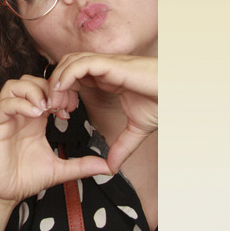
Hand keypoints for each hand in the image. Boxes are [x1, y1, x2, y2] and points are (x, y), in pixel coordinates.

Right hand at [0, 76, 107, 205]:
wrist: (4, 194)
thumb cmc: (26, 179)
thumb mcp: (60, 169)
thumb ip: (82, 165)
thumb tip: (108, 167)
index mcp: (35, 120)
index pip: (45, 91)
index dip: (60, 93)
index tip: (71, 109)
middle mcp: (21, 114)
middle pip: (30, 81)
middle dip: (49, 88)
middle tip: (61, 106)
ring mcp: (8, 118)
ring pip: (15, 85)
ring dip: (33, 91)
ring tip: (46, 107)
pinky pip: (5, 103)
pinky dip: (21, 104)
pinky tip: (36, 115)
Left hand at [48, 53, 157, 172]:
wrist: (178, 93)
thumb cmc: (162, 103)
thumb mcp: (136, 129)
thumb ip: (122, 146)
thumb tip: (112, 167)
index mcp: (106, 79)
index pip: (74, 77)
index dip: (63, 93)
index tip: (60, 114)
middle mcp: (103, 69)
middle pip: (66, 68)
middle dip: (55, 86)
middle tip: (51, 108)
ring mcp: (106, 65)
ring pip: (70, 63)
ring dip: (57, 81)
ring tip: (54, 102)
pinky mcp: (111, 64)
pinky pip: (81, 64)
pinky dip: (67, 75)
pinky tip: (62, 91)